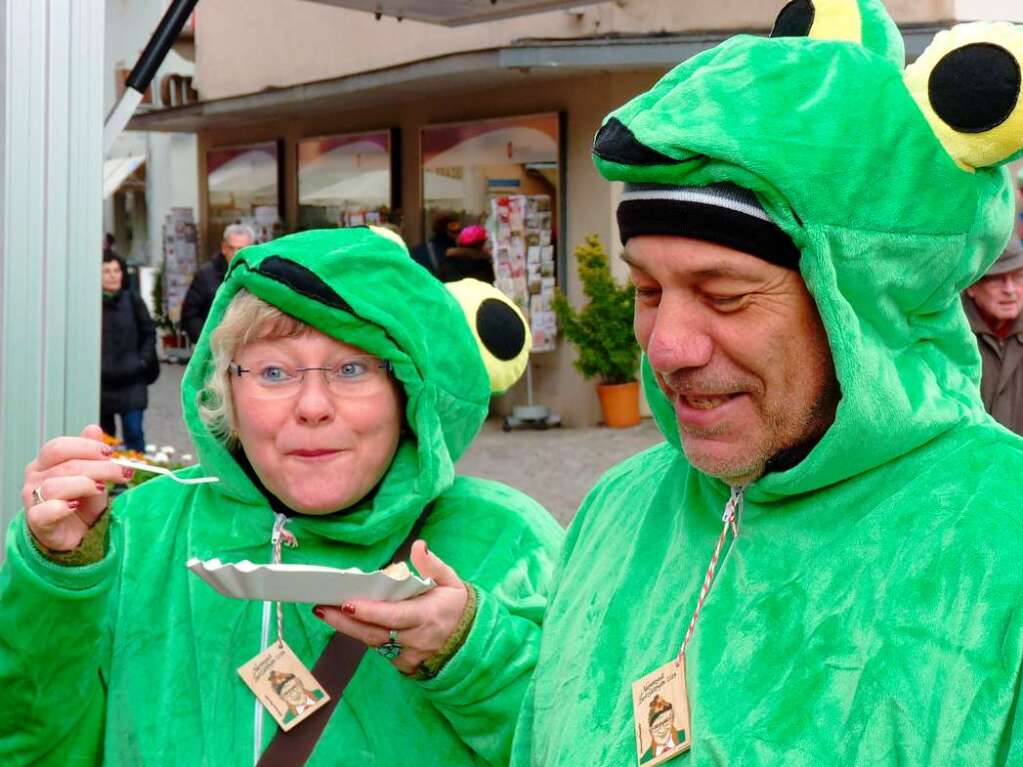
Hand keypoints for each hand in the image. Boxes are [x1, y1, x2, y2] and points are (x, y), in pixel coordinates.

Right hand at [21, 424, 131, 551]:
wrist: (75, 534)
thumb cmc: (82, 502)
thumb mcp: (93, 475)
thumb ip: (92, 453)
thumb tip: (93, 429)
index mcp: (46, 462)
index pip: (60, 446)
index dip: (87, 447)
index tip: (111, 453)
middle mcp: (35, 477)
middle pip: (65, 465)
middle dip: (99, 467)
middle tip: (122, 473)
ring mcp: (32, 499)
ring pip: (56, 486)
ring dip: (85, 485)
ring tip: (103, 489)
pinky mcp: (36, 521)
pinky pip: (44, 511)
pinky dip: (62, 507)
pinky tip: (76, 506)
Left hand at [313, 541, 468, 674]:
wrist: (472, 641)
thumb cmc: (457, 606)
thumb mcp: (451, 581)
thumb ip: (433, 565)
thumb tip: (418, 546)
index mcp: (428, 615)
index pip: (394, 616)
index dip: (369, 612)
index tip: (347, 603)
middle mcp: (417, 638)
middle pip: (375, 633)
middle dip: (345, 622)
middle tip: (321, 607)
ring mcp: (410, 655)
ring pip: (374, 644)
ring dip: (348, 629)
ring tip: (325, 611)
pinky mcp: (405, 665)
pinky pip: (381, 651)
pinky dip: (365, 637)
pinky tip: (348, 624)